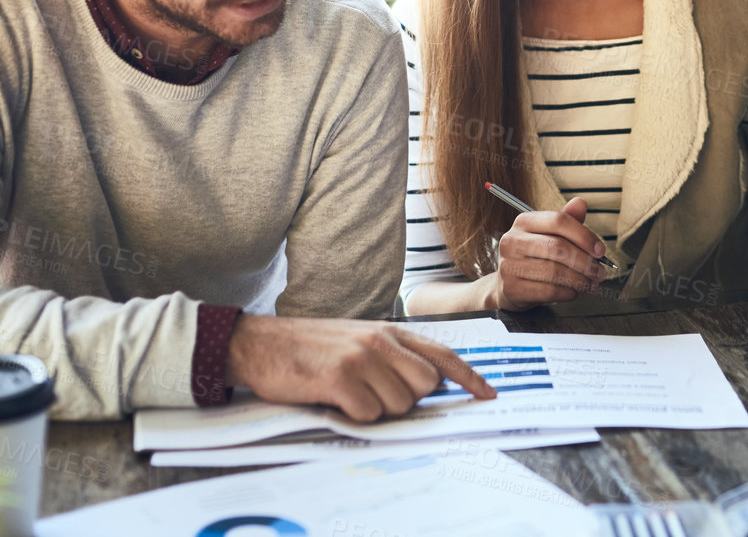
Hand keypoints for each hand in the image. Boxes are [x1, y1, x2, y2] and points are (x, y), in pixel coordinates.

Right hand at [225, 316, 495, 422]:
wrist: (260, 343)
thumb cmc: (312, 347)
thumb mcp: (359, 339)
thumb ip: (394, 355)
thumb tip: (428, 384)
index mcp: (389, 331)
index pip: (442, 355)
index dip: (469, 378)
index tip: (488, 396)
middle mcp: (380, 341)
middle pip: (426, 387)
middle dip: (406, 400)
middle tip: (373, 394)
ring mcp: (361, 358)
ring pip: (399, 405)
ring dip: (376, 410)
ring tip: (349, 394)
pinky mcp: (340, 378)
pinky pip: (368, 415)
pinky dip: (353, 417)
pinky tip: (334, 400)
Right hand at [485, 196, 609, 311]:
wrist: (508, 285)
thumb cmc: (534, 257)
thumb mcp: (549, 235)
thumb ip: (567, 220)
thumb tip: (581, 203)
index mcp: (524, 221)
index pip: (558, 221)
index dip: (584, 235)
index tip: (600, 250)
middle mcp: (513, 240)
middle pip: (558, 247)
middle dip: (585, 262)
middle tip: (600, 272)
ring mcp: (509, 265)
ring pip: (554, 271)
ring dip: (580, 280)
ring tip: (591, 284)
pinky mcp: (511, 288)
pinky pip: (548, 291)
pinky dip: (567, 293)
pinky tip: (574, 292)